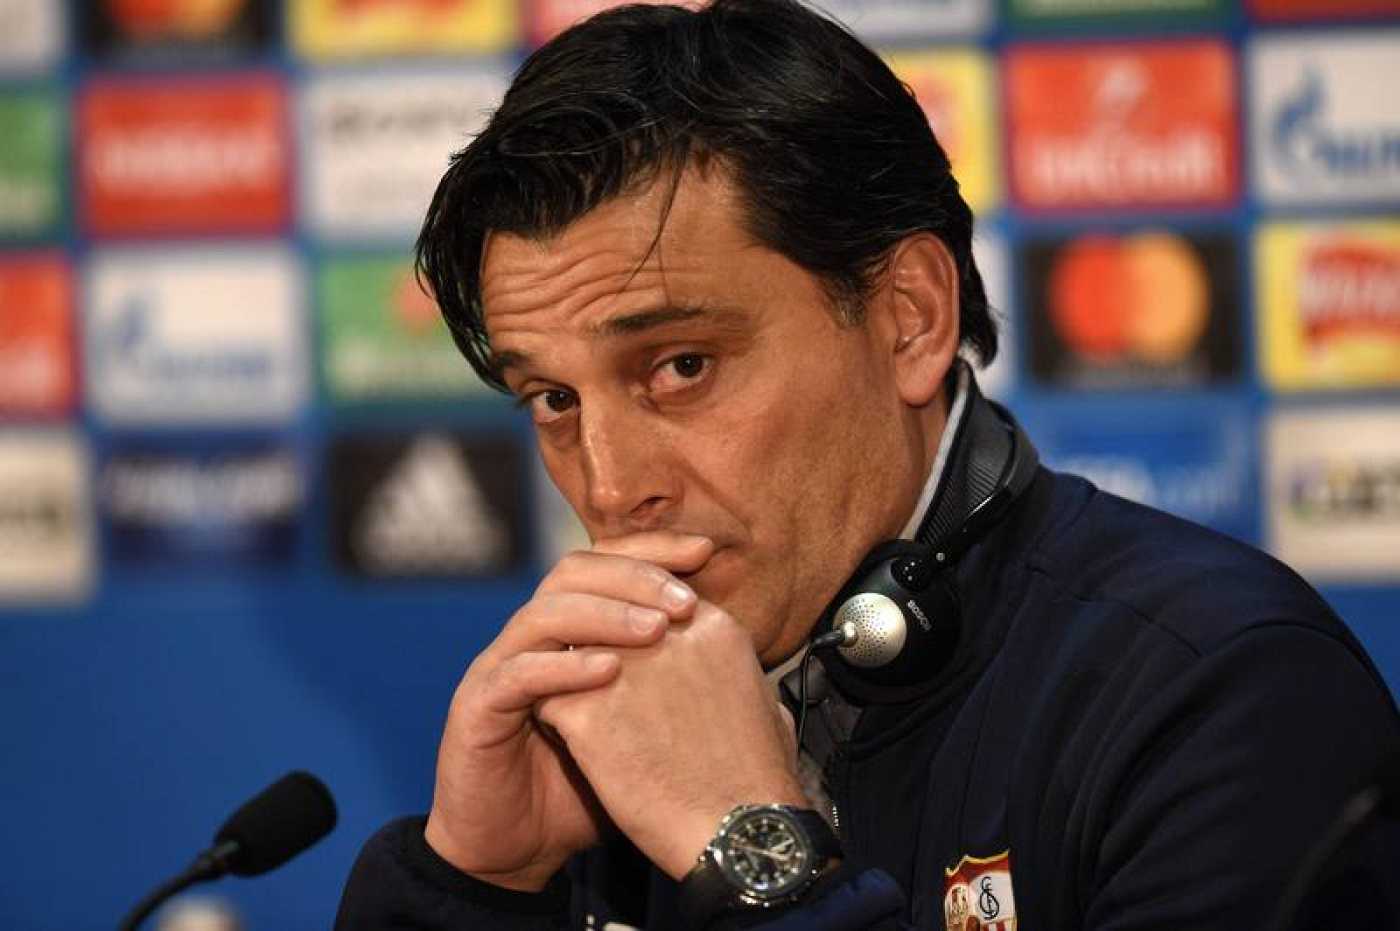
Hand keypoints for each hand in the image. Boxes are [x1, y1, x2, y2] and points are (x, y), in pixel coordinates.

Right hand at [424, 532, 713, 890]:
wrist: (515, 850)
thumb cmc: (581, 786)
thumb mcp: (640, 727)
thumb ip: (675, 686)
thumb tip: (747, 660)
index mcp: (567, 632)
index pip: (606, 564)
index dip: (652, 550)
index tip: (705, 551)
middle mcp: (531, 639)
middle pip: (574, 572)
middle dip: (633, 576)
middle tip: (685, 600)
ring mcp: (499, 669)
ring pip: (545, 613)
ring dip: (605, 614)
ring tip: (657, 630)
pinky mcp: (476, 710)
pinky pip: (516, 675)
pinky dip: (563, 668)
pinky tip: (608, 671)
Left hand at [536, 600, 808, 879]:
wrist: (737, 836)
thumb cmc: (759, 783)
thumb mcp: (764, 707)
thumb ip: (739, 677)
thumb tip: (735, 680)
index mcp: (711, 627)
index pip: (649, 603)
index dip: (634, 633)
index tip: (636, 667)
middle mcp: (665, 634)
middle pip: (606, 616)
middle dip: (596, 645)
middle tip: (597, 686)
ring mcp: (623, 668)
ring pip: (571, 650)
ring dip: (572, 679)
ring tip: (584, 716)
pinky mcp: (588, 711)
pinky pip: (549, 697)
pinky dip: (555, 721)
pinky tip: (574, 749)